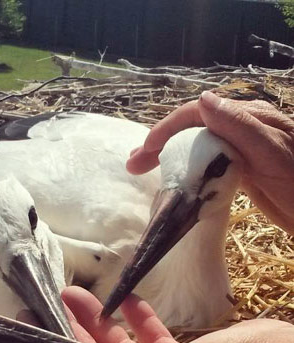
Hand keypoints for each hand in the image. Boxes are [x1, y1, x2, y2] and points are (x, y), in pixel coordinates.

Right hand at [126, 91, 293, 233]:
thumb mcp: (272, 155)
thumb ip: (240, 127)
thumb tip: (203, 100)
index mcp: (249, 121)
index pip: (198, 114)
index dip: (167, 129)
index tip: (144, 151)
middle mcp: (244, 130)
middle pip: (192, 129)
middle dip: (160, 143)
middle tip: (133, 164)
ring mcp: (243, 150)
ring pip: (196, 146)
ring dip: (167, 156)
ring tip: (142, 171)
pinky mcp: (245, 170)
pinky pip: (207, 163)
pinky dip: (185, 169)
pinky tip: (174, 179)